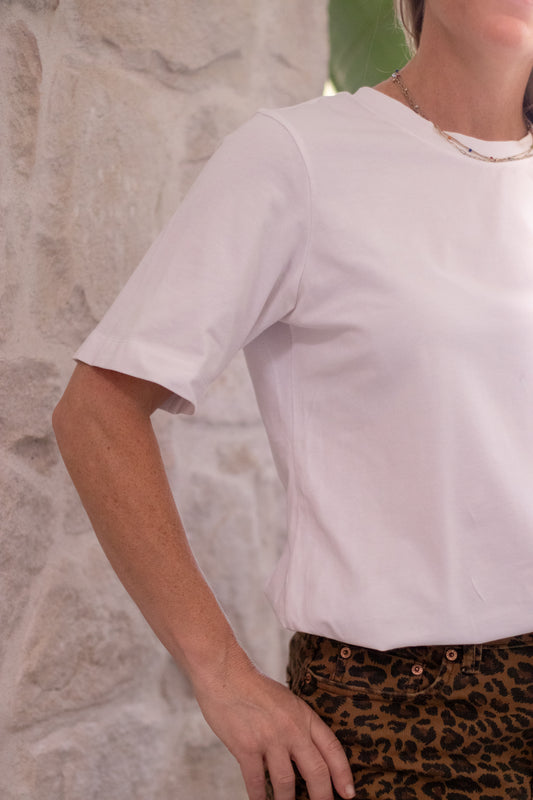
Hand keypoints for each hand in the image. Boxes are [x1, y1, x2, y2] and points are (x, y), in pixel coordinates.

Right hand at [193, 657, 355, 799]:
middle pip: (316, 771)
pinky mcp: (246, 747)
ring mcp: (269, 738)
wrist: (225, 673)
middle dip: (322, 797)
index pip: (332, 748)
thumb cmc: (254, 687)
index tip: (348, 793)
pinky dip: (259, 798)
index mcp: (304, 715)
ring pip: (287, 783)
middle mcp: (291, 728)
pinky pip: (256, 782)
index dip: (343, 774)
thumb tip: (302, 756)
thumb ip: (296, 725)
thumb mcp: (285, 700)